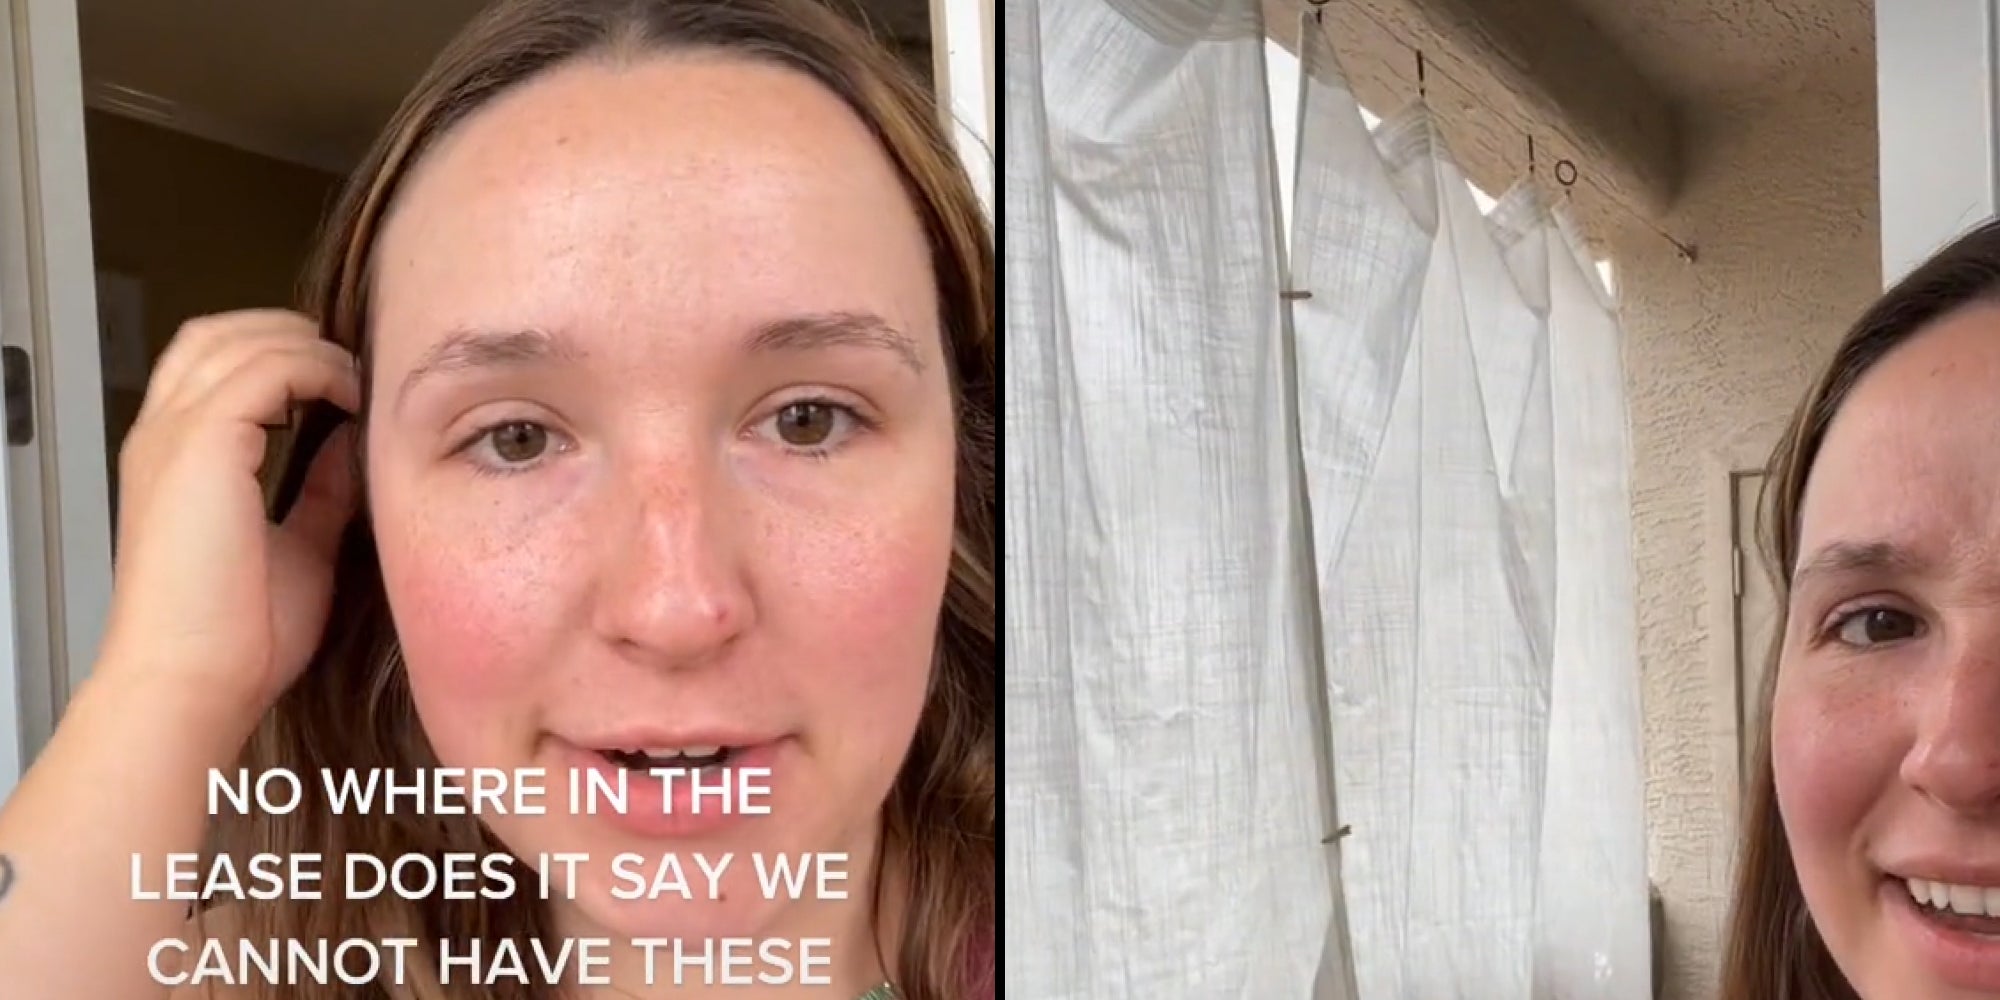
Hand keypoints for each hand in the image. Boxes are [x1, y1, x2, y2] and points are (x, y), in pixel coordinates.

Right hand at [98, 309, 360, 726]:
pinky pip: (267, 367)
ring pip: (237, 338)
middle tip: (353, 361)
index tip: (342, 379)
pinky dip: (316, 369)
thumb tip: (353, 451)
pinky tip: (353, 397)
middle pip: (216, 334)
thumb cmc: (239, 638)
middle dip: (289, 333)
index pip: (210, 366)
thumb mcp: (296, 547)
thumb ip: (318, 493)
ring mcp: (175, 434)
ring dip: (307, 347)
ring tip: (358, 377)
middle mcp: (162, 435)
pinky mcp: (203, 441)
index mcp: (172, 460)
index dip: (276, 355)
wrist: (193, 680)